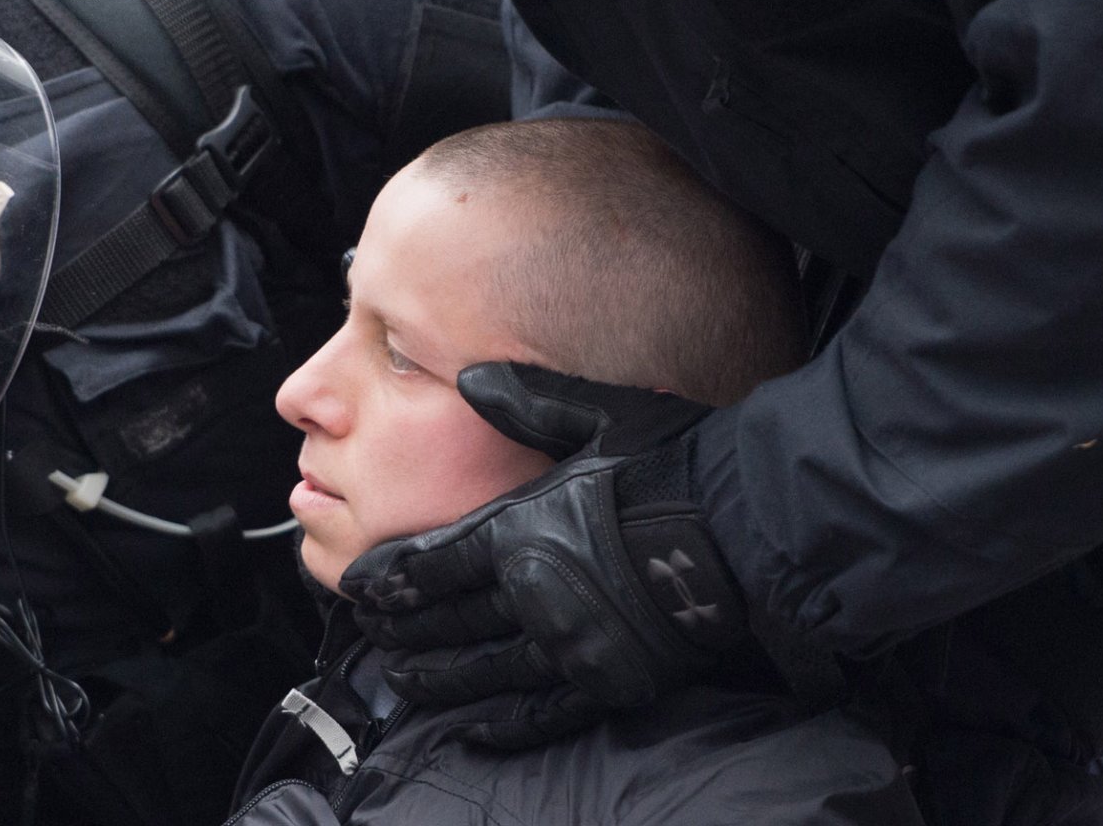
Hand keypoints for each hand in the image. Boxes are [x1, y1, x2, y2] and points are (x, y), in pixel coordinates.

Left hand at [339, 363, 744, 741]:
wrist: (743, 526)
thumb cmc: (671, 464)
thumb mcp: (593, 419)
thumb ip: (525, 403)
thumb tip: (468, 374)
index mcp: (522, 532)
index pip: (435, 562)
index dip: (392, 578)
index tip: (359, 587)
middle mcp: (533, 594)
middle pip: (448, 621)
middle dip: (402, 628)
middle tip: (370, 633)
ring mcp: (569, 644)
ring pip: (482, 670)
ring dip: (436, 674)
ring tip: (402, 678)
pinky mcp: (608, 679)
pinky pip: (543, 712)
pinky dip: (505, 723)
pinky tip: (479, 729)